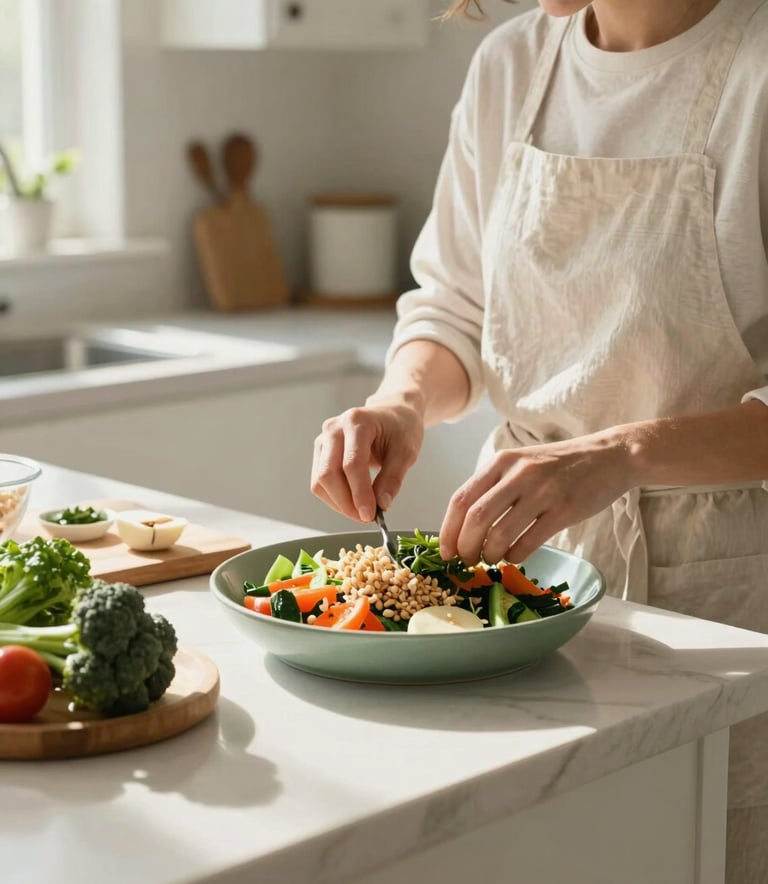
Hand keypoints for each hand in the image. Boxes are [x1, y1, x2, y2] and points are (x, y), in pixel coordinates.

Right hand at [311, 398, 424, 522]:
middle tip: (367, 517)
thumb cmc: (400, 428)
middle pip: (329, 474)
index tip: (370, 515)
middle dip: (346, 502)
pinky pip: (320, 482)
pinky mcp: (321, 451)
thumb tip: (382, 505)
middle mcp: (334, 428)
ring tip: (362, 511)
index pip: (352, 464)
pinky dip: (335, 498)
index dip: (359, 493)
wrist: (392, 414)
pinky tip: (353, 502)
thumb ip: (393, 478)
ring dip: (339, 503)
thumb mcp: (406, 451)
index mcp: (357, 422)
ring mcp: (324, 439)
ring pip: (320, 481)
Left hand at [439, 430, 633, 564]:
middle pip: (475, 518)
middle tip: (468, 560)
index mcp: (501, 461)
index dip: (448, 530)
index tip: (446, 551)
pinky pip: (528, 542)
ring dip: (490, 554)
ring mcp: (542, 492)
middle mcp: (518, 474)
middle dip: (465, 547)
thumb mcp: (520, 463)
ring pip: (500, 534)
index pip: (461, 499)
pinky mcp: (563, 510)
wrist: (608, 456)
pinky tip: (515, 555)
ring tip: (492, 559)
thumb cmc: (559, 465)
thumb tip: (463, 524)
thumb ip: (494, 485)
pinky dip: (515, 556)